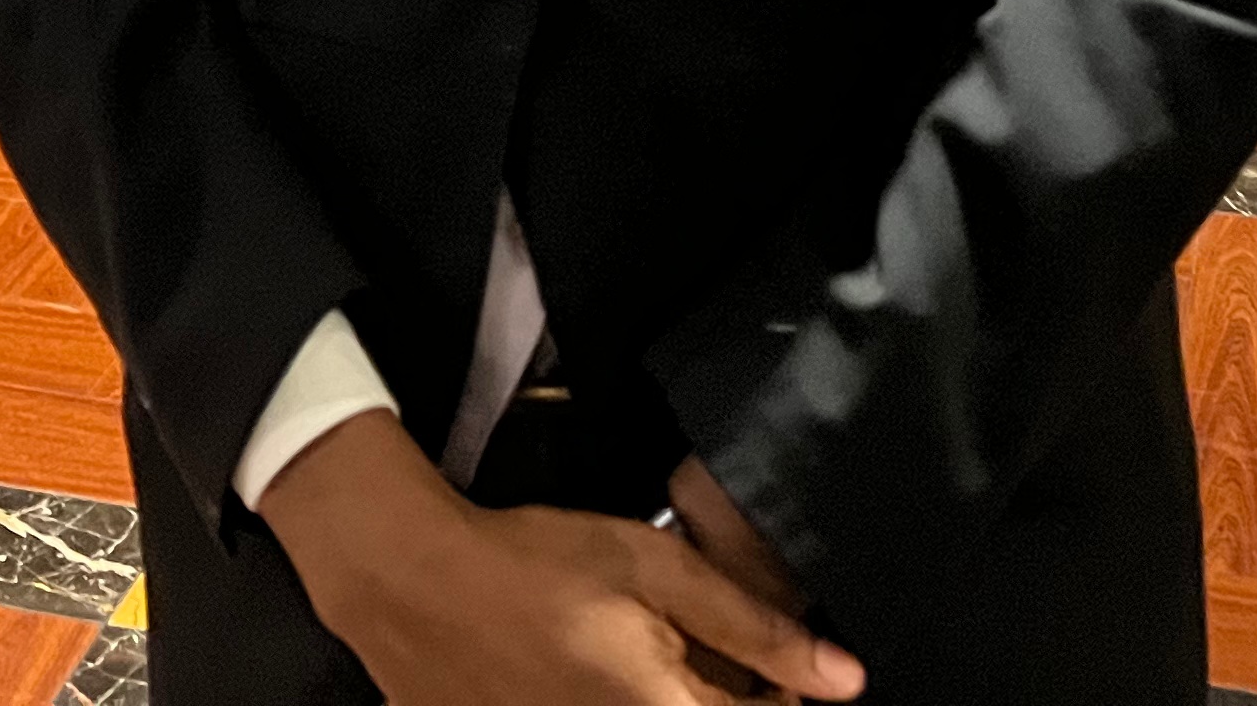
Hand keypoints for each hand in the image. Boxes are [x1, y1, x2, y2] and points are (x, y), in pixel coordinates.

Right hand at [262, 414, 861, 705]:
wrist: (411, 582)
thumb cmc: (533, 564)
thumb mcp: (652, 566)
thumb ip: (751, 625)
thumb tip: (845, 679)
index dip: (780, 689)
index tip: (771, 658)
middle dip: (724, 691)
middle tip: (702, 649)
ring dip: (676, 694)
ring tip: (647, 657)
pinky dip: (624, 699)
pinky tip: (605, 673)